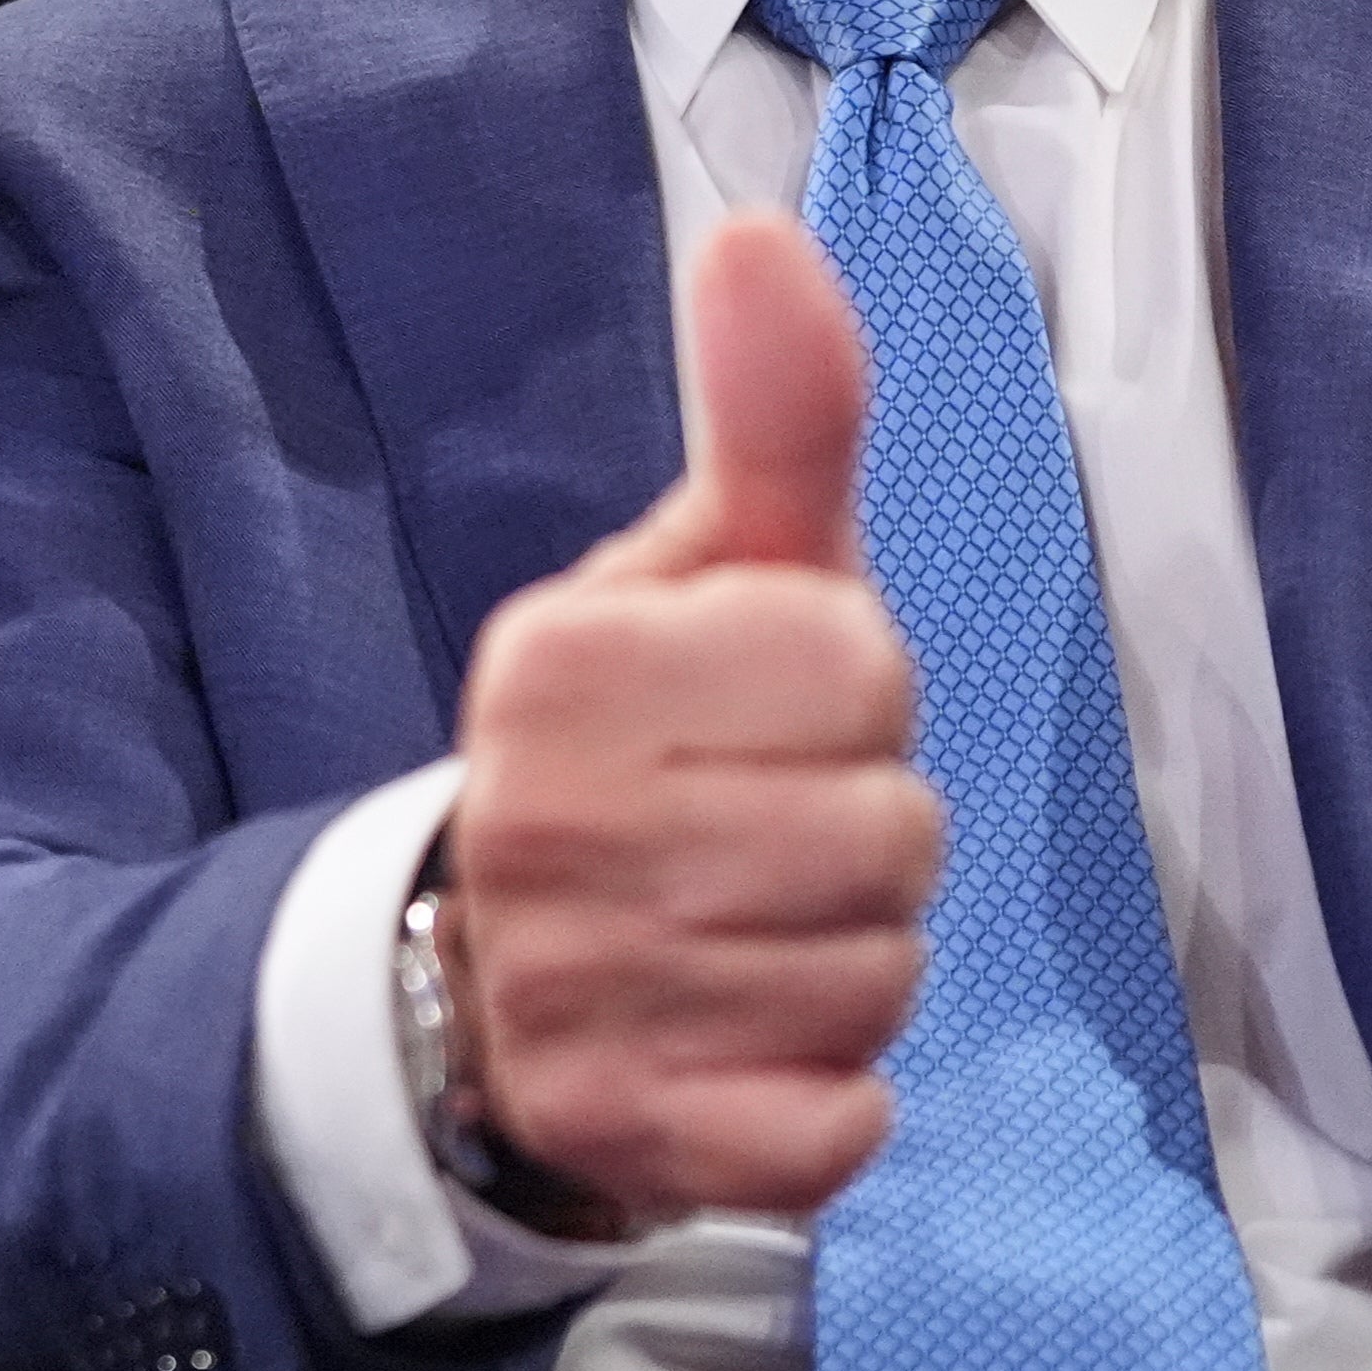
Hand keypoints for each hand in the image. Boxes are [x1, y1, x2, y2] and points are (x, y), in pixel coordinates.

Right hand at [440, 211, 933, 1230]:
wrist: (480, 991)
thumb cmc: (641, 756)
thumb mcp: (702, 579)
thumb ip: (768, 420)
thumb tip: (767, 232)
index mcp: (555, 665)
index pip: (855, 658)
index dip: (848, 690)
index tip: (759, 717)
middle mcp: (543, 824)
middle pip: (891, 830)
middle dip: (864, 838)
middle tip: (759, 841)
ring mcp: (574, 994)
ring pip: (878, 977)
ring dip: (850, 968)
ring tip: (747, 943)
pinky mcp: (623, 1139)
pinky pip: (839, 1126)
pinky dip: (822, 1099)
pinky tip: (740, 1050)